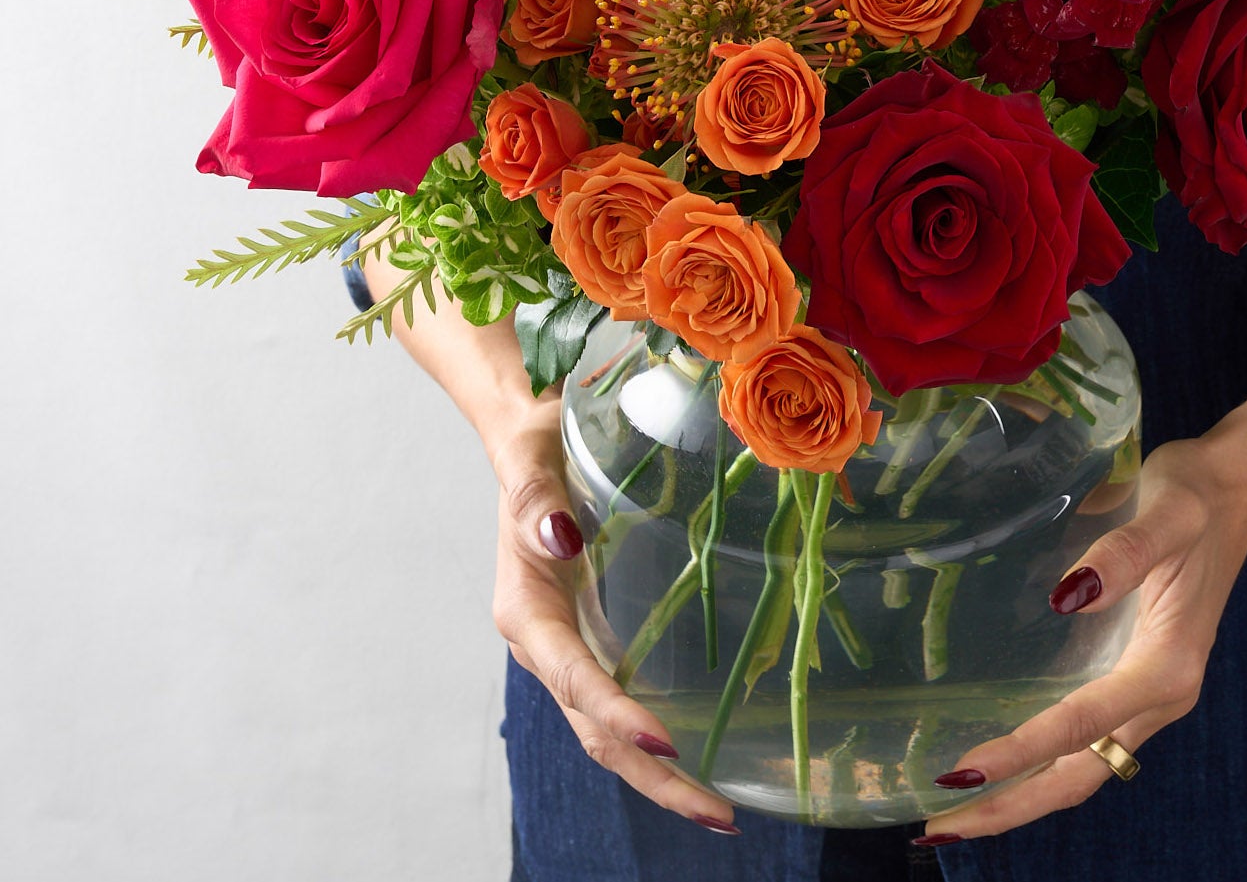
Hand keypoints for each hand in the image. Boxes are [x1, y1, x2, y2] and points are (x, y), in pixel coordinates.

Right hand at [489, 394, 743, 835]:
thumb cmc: (535, 443)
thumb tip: (560, 539)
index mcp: (526, 610)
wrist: (531, 435)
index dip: (617, 714)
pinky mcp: (594, 637)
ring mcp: (570, 647)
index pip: (574, 676)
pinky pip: (621, 702)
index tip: (665, 747)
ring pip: (608, 730)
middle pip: (595, 730)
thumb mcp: (531, 459)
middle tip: (718, 811)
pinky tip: (703, 750)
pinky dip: (656, 738)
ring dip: (660, 775)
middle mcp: (545, 643)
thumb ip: (538, 499)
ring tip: (720, 807)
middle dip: (653, 778)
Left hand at [919, 436, 1246, 842]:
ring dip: (1022, 794)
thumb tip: (1070, 596)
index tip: (963, 772)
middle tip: (938, 827)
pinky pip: (1086, 739)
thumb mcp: (1167, 513)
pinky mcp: (1135, 677)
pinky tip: (1001, 761)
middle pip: (1080, 774)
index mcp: (1167, 666)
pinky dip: (1041, 762)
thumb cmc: (1196, 496)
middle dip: (1012, 804)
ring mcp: (1148, 692)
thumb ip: (1124, 553)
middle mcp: (1159, 695)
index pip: (1082, 724)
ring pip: (1082, 766)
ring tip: (954, 813)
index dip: (1021, 751)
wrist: (1233, 489)